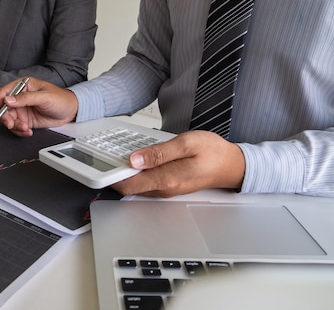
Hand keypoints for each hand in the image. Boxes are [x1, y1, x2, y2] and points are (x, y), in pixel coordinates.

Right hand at [0, 77, 78, 136]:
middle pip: (4, 108)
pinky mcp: (26, 120)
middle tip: (12, 124)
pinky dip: (20, 131)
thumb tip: (8, 100)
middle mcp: (20, 98)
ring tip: (25, 128)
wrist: (70, 111)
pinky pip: (16, 127)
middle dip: (5, 118)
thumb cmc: (61, 98)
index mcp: (23, 86)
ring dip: (15, 126)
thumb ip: (25, 98)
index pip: (4, 93)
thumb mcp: (44, 97)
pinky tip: (28, 131)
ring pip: (9, 120)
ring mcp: (22, 110)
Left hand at [112, 130, 244, 196]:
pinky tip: (138, 158)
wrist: (233, 165)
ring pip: (138, 184)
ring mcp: (167, 189)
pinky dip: (139, 171)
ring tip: (119, 154)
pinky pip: (148, 181)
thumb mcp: (186, 144)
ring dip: (128, 172)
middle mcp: (164, 189)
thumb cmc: (213, 152)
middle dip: (117, 173)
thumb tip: (134, 160)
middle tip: (107, 155)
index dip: (111, 176)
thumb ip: (159, 153)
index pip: (128, 184)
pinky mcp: (169, 185)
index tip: (100, 165)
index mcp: (166, 179)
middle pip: (131, 185)